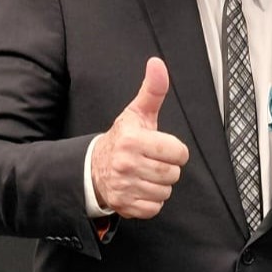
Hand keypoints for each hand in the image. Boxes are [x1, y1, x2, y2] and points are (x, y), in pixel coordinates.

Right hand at [91, 57, 188, 218]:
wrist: (93, 167)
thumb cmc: (121, 139)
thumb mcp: (137, 113)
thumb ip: (152, 90)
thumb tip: (157, 64)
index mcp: (132, 140)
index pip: (178, 152)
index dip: (175, 150)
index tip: (163, 147)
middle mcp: (126, 164)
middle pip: (173, 173)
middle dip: (168, 167)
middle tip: (153, 160)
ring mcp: (124, 186)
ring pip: (165, 191)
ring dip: (160, 184)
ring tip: (146, 173)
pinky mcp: (124, 205)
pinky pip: (154, 207)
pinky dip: (151, 200)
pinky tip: (140, 187)